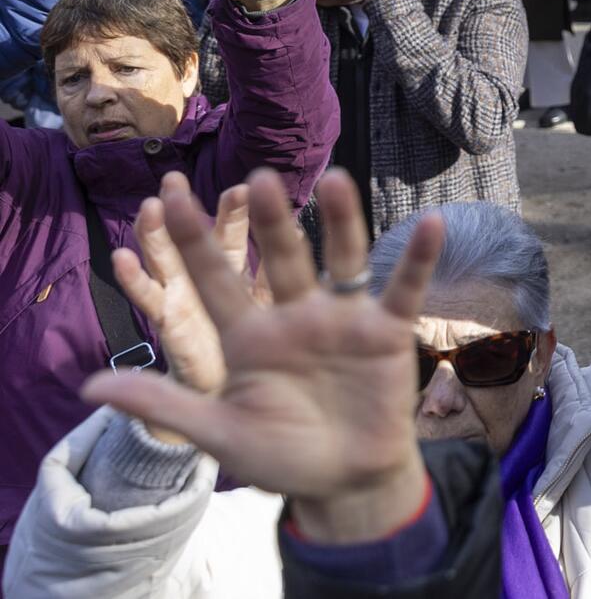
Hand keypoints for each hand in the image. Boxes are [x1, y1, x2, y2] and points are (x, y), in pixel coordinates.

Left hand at [83, 168, 438, 543]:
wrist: (344, 482)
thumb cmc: (279, 457)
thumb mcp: (217, 433)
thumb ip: (162, 404)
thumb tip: (88, 386)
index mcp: (249, 337)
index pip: (214, 280)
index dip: (193, 242)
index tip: (170, 199)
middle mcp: (295, 316)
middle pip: (281, 258)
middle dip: (270, 221)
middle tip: (259, 178)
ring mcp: (343, 320)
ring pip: (341, 259)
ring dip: (341, 221)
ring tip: (337, 180)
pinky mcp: (385, 332)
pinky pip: (404, 288)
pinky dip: (417, 258)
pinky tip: (433, 224)